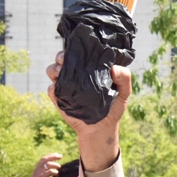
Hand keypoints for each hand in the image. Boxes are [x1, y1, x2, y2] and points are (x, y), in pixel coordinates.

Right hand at [47, 51, 130, 172]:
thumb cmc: (113, 108)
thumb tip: (114, 68)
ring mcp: (66, 86)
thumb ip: (125, 79)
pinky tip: (57, 89)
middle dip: (61, 55)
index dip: (78, 47)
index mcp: (90, 69)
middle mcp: (76, 75)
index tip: (79, 47)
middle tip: (64, 58)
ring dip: (53, 69)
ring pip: (53, 71)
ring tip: (59, 71)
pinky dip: (52, 88)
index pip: (82, 53)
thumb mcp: (124, 93)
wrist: (102, 129)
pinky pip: (51, 90)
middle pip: (63, 59)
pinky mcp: (59, 99)